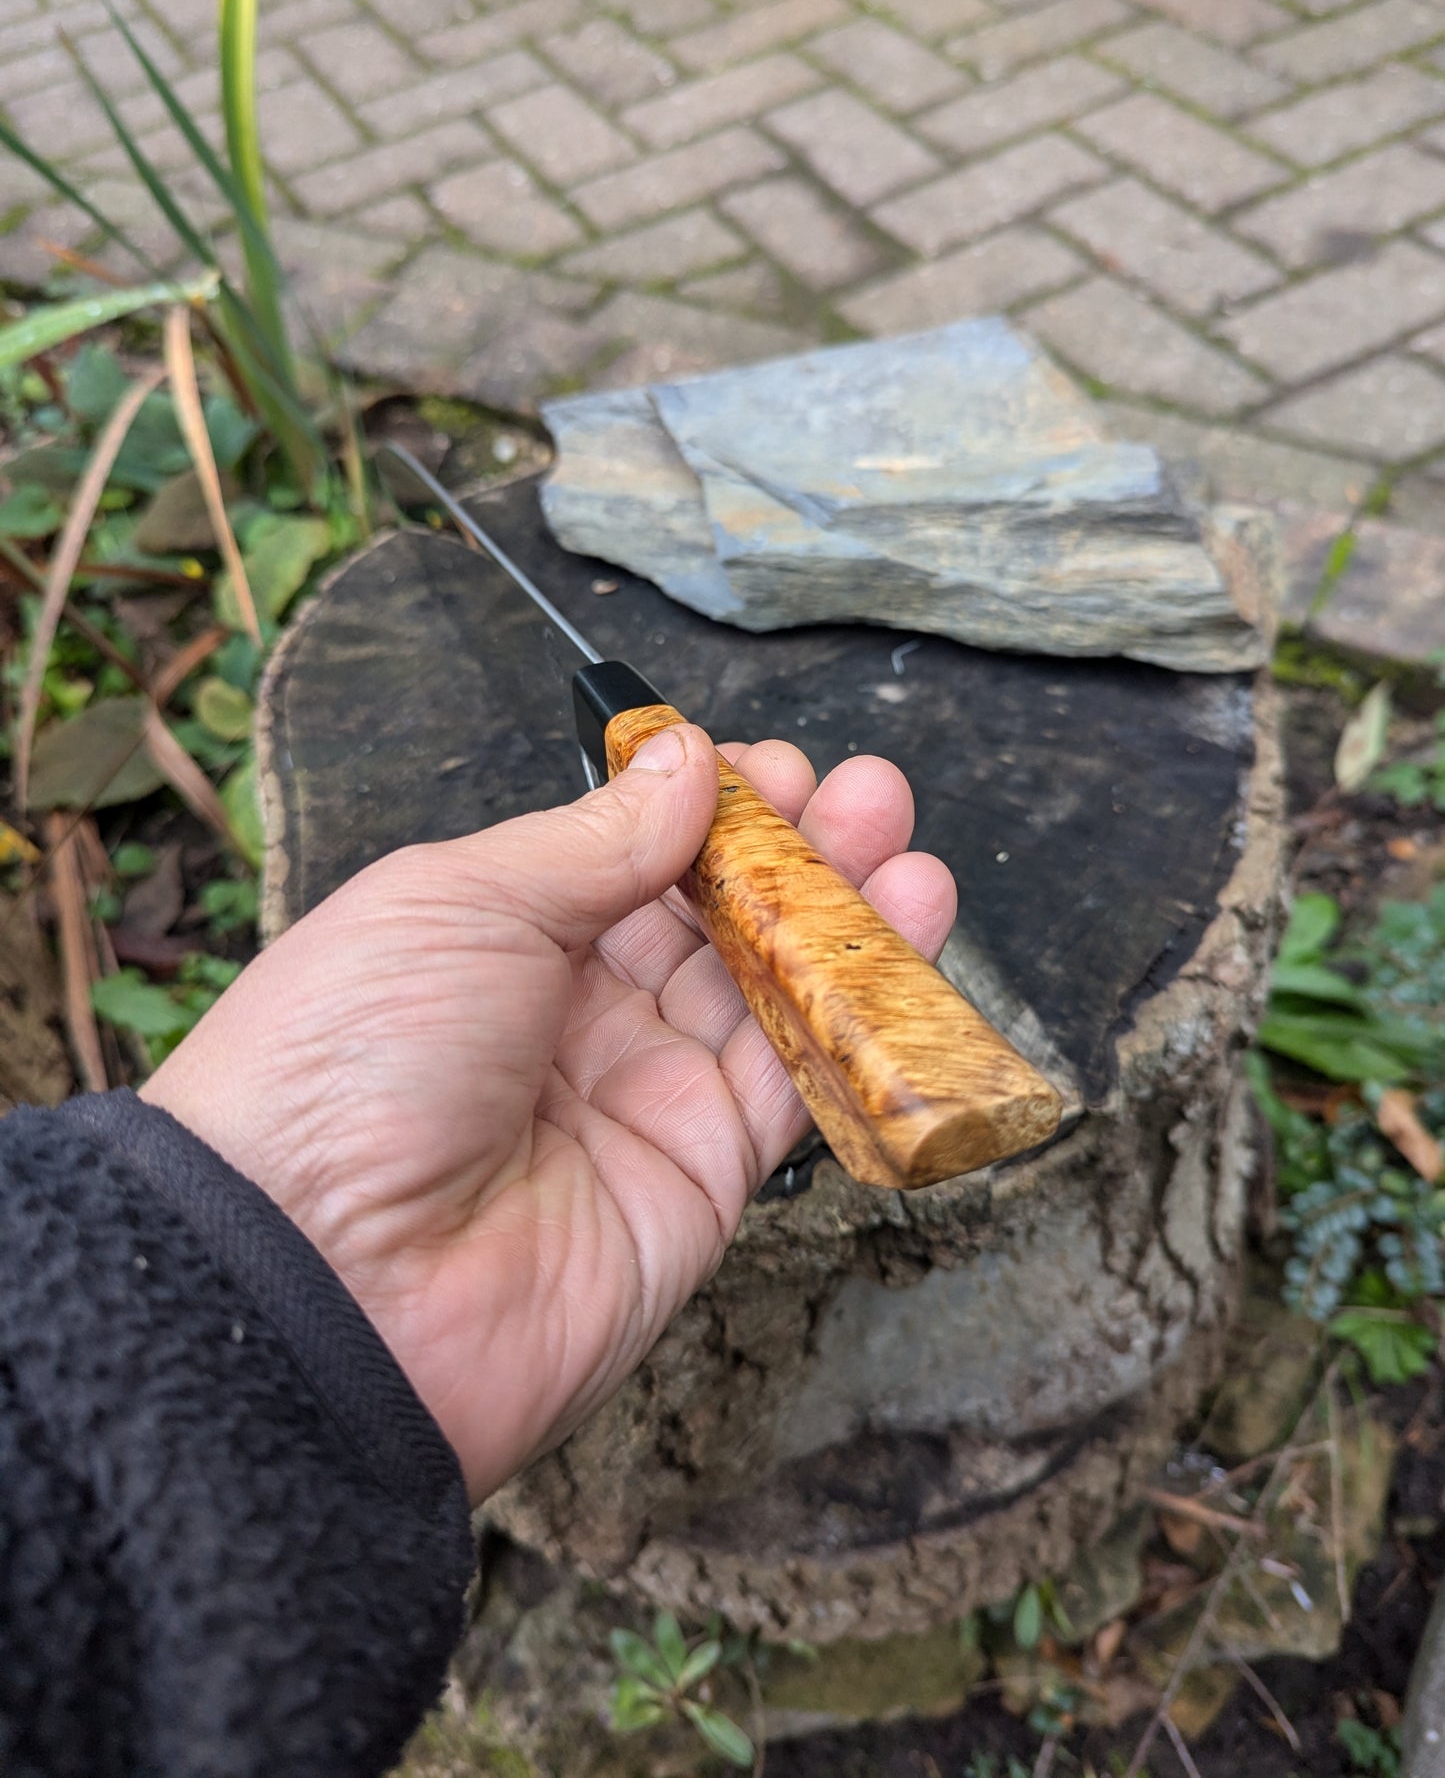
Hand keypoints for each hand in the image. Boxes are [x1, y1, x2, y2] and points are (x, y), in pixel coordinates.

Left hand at [141, 726, 955, 1502]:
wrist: (326, 1282)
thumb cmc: (349, 1057)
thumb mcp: (460, 902)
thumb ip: (593, 839)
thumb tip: (687, 760)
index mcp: (499, 938)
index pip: (632, 859)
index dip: (707, 810)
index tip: (771, 765)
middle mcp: (576, 1017)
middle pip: (713, 920)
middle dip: (794, 851)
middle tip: (866, 792)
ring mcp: (642, 1099)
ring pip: (770, 992)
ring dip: (844, 916)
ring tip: (903, 838)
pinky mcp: (701, 1179)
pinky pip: (796, 1084)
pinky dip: (859, 1012)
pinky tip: (907, 930)